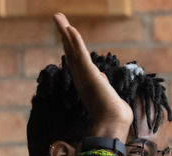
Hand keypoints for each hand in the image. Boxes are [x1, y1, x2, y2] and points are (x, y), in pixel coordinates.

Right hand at [53, 13, 132, 136]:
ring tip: (57, 16)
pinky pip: (80, 54)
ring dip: (65, 31)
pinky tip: (69, 28)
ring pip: (72, 49)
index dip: (70, 45)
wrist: (113, 123)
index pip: (76, 59)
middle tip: (57, 18)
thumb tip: (102, 78)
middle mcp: (81, 77)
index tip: (66, 33)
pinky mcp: (89, 74)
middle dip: (64, 34)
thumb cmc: (114, 114)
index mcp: (85, 82)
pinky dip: (75, 41)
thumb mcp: (108, 95)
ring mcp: (83, 75)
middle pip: (70, 50)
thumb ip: (103, 85)